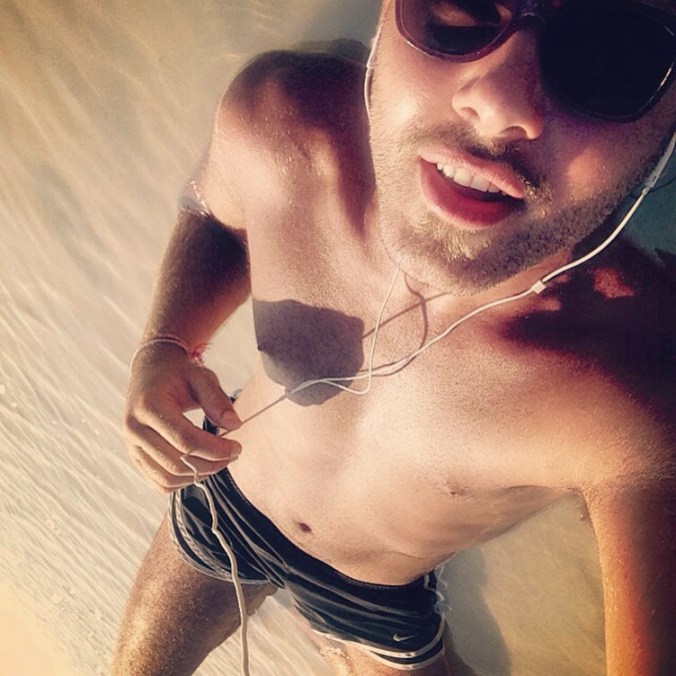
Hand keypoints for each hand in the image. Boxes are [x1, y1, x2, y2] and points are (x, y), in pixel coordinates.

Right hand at [123, 343, 241, 492]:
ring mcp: (131, 445)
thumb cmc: (177, 374)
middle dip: (211, 464)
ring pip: (167, 478)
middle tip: (232, 454)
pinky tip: (200, 467)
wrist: (151, 371)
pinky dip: (183, 482)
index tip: (236, 448)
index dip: (215, 450)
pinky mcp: (135, 456)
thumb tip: (235, 425)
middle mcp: (135, 429)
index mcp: (149, 406)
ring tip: (218, 460)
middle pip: (177, 463)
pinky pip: (159, 482)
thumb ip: (217, 399)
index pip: (186, 441)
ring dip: (198, 475)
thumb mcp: (201, 377)